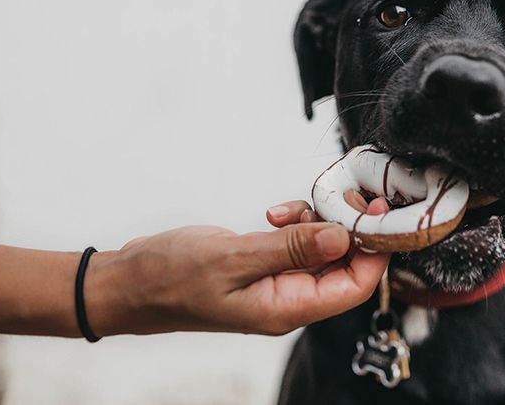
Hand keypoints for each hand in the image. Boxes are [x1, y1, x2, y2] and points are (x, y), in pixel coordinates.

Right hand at [86, 196, 389, 335]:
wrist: (128, 283)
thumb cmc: (169, 278)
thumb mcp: (234, 258)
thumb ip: (291, 248)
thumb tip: (343, 236)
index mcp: (286, 309)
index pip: (355, 286)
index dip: (374, 250)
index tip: (376, 212)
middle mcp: (288, 301)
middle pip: (345, 266)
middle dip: (348, 228)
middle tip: (339, 195)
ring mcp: (276, 284)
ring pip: (321, 250)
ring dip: (317, 222)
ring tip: (291, 207)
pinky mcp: (263, 267)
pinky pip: (297, 245)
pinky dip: (295, 223)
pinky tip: (274, 214)